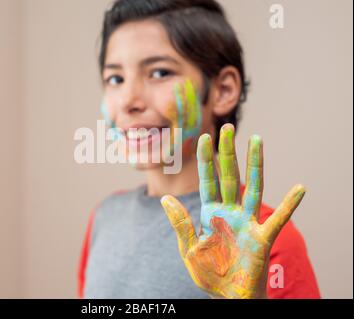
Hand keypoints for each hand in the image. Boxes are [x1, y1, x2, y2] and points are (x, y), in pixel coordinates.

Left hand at [160, 124, 305, 298]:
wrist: (227, 295)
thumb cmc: (209, 273)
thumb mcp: (189, 248)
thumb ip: (179, 223)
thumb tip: (164, 197)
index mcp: (211, 213)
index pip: (208, 180)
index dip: (207, 160)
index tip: (205, 138)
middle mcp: (230, 212)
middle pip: (229, 176)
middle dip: (228, 152)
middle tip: (227, 127)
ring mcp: (247, 222)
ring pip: (252, 187)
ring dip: (255, 164)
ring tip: (257, 140)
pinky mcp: (261, 238)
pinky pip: (278, 219)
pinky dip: (290, 205)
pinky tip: (300, 188)